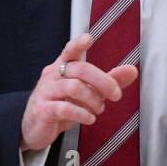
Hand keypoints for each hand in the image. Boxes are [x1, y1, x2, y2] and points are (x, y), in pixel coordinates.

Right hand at [21, 33, 137, 151]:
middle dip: (103, 81)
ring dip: (93, 99)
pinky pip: (63, 108)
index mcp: (63, 67)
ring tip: (99, 109)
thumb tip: (132, 71)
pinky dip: (81, 113)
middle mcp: (53, 75)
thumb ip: (108, 81)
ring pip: (73, 87)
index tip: (89, 38)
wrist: (35, 127)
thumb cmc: (61, 104)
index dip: (78, 44)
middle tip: (115, 95)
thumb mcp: (87, 92)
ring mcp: (46, 92)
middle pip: (80, 69)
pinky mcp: (42, 110)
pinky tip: (89, 118)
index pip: (69, 50)